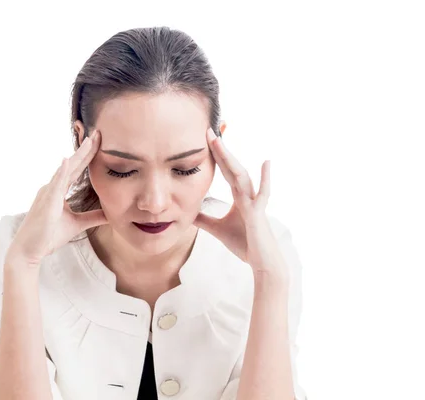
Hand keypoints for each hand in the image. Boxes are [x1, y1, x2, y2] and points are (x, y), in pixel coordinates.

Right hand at [5, 130, 107, 268]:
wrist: (29, 250)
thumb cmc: (48, 236)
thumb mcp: (77, 224)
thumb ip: (93, 217)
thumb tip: (110, 214)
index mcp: (58, 190)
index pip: (76, 169)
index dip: (88, 156)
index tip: (99, 142)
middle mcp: (52, 187)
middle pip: (72, 165)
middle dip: (86, 149)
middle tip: (99, 133)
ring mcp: (48, 193)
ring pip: (65, 170)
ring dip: (77, 155)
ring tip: (90, 142)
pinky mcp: (46, 202)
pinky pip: (55, 184)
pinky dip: (61, 172)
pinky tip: (67, 160)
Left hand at [193, 128, 287, 276]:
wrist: (261, 262)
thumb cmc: (244, 244)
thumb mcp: (217, 229)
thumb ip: (204, 219)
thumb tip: (187, 212)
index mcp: (239, 197)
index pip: (225, 171)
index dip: (217, 155)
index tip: (206, 139)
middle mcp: (247, 195)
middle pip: (232, 167)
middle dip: (221, 150)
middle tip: (208, 131)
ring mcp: (254, 202)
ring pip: (241, 175)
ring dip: (230, 159)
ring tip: (220, 143)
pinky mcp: (258, 214)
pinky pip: (263, 194)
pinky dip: (265, 179)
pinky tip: (266, 162)